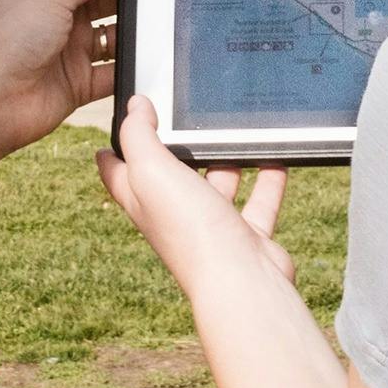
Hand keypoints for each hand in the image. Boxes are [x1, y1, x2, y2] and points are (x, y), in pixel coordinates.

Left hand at [99, 96, 291, 300]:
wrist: (240, 281)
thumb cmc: (190, 230)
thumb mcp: (151, 171)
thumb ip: (139, 135)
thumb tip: (134, 106)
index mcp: (143, 202)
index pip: (117, 172)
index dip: (113, 147)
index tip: (118, 121)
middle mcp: (173, 216)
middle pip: (169, 177)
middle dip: (175, 149)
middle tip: (182, 118)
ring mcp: (211, 227)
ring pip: (216, 186)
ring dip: (224, 162)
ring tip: (231, 133)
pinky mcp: (247, 236)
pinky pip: (259, 201)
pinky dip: (267, 180)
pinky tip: (275, 157)